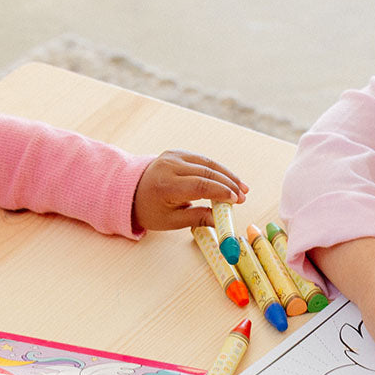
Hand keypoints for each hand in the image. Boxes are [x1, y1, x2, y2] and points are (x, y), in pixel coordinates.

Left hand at [131, 150, 247, 231]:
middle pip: (206, 172)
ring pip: (207, 163)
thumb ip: (197, 218)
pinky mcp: (177, 153)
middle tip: (243, 196)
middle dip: (228, 184)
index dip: (221, 192)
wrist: (131, 191)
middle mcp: (169, 166)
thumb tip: (221, 222)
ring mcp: (173, 156)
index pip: (199, 186)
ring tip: (242, 188)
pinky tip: (228, 179)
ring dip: (227, 175)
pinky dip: (217, 169)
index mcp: (165, 186)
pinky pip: (201, 159)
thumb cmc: (151, 210)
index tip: (236, 200)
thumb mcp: (171, 221)